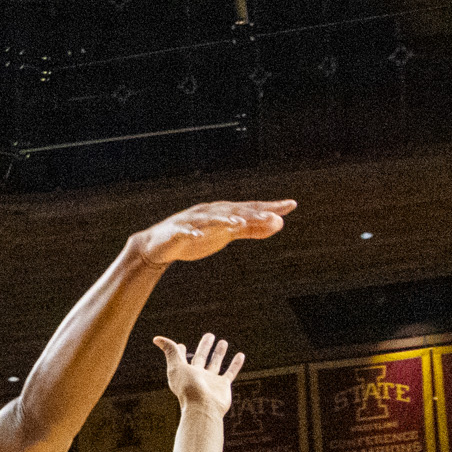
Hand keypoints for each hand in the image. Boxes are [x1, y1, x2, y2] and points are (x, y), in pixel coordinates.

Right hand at [130, 200, 294, 265]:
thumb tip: (278, 223)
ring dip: (223, 220)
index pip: (250, 208)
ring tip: (237, 224)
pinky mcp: (176, 232)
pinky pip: (184, 231)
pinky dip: (190, 232)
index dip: (270, 207)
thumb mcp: (227, 234)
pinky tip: (197, 235)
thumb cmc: (196, 237)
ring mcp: (192, 220)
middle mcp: (210, 212)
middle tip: (271, 216)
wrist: (159, 245)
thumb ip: (252, 229)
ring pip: (210, 218)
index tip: (291, 205)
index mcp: (223, 212)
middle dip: (251, 214)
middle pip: (233, 211)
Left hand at [156, 333, 243, 414]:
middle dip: (204, 347)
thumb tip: (157, 338)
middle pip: (201, 358)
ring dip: (219, 353)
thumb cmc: (188, 388)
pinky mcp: (223, 386)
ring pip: (216, 363)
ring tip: (223, 341)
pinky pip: (230, 372)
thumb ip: (170, 351)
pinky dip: (236, 364)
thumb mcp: (176, 366)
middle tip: (209, 335)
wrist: (203, 407)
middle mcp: (198, 376)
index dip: (180, 351)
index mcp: (184, 372)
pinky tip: (240, 355)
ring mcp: (211, 381)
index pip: (181, 359)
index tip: (180, 345)